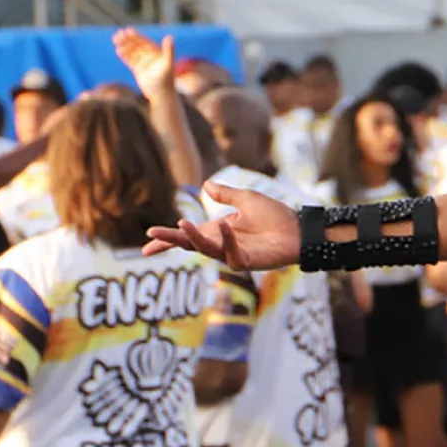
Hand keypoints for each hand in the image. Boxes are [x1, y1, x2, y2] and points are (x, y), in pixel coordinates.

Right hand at [113, 27, 176, 102]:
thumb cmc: (166, 80)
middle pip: (137, 45)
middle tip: (118, 35)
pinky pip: (130, 60)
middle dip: (128, 40)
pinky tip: (118, 50)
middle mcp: (151, 56)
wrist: (161, 95)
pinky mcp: (139, 70)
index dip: (136, 36)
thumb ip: (168, 50)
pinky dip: (125, 55)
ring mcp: (144, 63)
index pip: (145, 42)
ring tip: (115, 41)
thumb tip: (170, 36)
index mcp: (158, 53)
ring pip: (132, 52)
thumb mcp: (167, 63)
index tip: (128, 31)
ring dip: (124, 46)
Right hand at [143, 182, 299, 270]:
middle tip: (152, 233)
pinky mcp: (246, 261)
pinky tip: (225, 224)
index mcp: (218, 230)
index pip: (188, 236)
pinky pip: (230, 253)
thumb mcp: (247, 199)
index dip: (168, 239)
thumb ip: (226, 194)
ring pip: (205, 249)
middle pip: (190, 243)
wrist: (299, 230)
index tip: (147, 240)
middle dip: (171, 239)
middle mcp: (221, 243)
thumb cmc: (276, 216)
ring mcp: (232, 254)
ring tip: (181, 223)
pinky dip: (227, 239)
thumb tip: (205, 184)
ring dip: (193, 237)